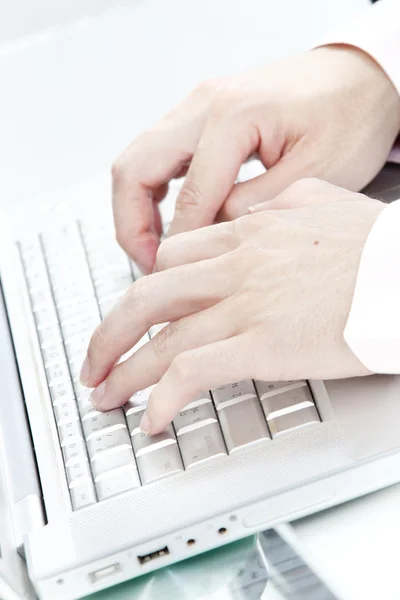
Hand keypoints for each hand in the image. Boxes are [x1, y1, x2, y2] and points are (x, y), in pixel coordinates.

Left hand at [81, 179, 383, 433]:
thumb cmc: (380, 247)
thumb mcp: (324, 202)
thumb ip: (284, 207)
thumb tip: (262, 213)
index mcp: (251, 233)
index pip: (175, 256)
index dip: (148, 287)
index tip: (139, 309)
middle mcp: (237, 265)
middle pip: (149, 295)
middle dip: (111, 329)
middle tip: (96, 356)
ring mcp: (246, 304)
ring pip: (160, 335)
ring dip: (124, 369)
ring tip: (105, 393)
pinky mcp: (262, 343)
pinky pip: (192, 370)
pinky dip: (163, 396)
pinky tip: (154, 416)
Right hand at [112, 45, 399, 272]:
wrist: (360, 78)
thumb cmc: (350, 116)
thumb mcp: (313, 173)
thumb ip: (253, 207)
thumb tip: (209, 236)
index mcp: (233, 115)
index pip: (187, 195)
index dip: (177, 245)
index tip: (176, 278)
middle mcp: (205, 104)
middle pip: (134, 168)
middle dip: (131, 225)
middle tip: (149, 266)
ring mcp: (199, 107)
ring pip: (138, 160)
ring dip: (137, 208)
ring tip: (156, 250)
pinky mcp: (204, 116)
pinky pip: (159, 155)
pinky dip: (154, 191)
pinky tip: (171, 218)